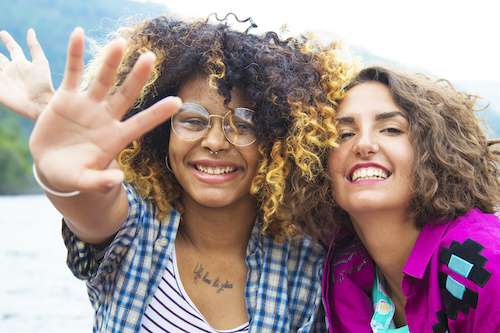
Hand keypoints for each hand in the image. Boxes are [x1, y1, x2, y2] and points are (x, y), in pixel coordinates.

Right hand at [0, 29, 54, 120]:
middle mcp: (11, 71)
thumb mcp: (40, 62)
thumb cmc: (43, 84)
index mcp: (21, 63)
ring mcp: (4, 80)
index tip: (3, 33)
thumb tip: (30, 30)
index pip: (13, 48)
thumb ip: (34, 47)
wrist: (40, 104)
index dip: (8, 40)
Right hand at [30, 28, 179, 193]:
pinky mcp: (66, 98)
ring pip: (102, 80)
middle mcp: (106, 118)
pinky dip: (74, 54)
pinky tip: (77, 34)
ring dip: (110, 62)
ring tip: (120, 42)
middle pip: (126, 95)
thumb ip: (98, 182)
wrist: (50, 163)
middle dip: (137, 78)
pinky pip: (72, 73)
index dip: (158, 113)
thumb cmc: (71, 175)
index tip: (178, 101)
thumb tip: (117, 180)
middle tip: (151, 57)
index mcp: (115, 138)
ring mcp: (87, 105)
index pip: (141, 124)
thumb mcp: (82, 181)